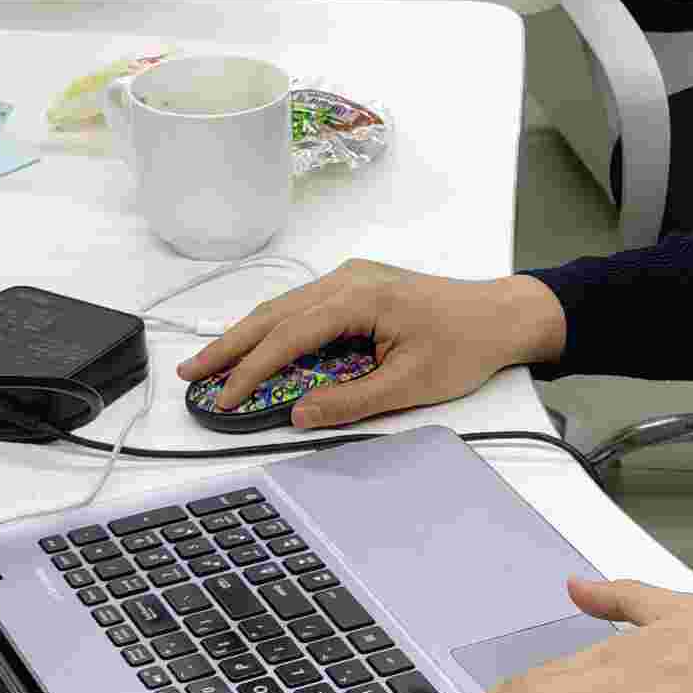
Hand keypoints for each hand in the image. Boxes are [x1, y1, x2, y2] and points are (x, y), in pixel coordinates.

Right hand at [177, 260, 565, 432]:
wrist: (501, 316)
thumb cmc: (466, 344)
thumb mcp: (409, 384)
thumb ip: (350, 401)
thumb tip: (299, 414)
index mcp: (359, 298)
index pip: (288, 337)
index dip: (250, 370)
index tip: (224, 396)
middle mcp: (348, 280)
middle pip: (273, 315)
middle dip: (229, 346)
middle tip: (190, 373)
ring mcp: (351, 279)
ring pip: (284, 308)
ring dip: (247, 336)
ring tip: (213, 364)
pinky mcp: (356, 287)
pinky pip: (302, 307)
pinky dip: (274, 328)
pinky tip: (257, 346)